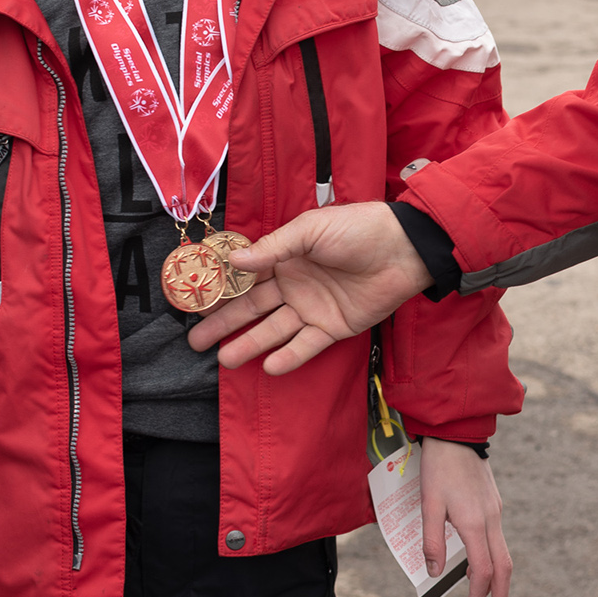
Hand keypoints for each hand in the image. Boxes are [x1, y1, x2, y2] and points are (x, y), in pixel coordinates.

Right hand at [186, 201, 430, 374]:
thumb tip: (234, 262)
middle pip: (252, 308)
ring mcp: (312, 308)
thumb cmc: (357, 229)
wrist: (402, 249)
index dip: (222, 291)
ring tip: (224, 360)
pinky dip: (289, 357)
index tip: (194, 304)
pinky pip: (306, 345)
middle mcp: (294, 284)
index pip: (246, 278)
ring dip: (250, 345)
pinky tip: (268, 367)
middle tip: (196, 342)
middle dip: (224, 324)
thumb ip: (273, 248)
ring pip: (274, 330)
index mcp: (285, 257)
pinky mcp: (333, 327)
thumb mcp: (310, 229)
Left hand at [420, 437, 510, 596]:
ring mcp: (495, 510)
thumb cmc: (438, 467)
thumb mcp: (428, 504)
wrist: (456, 434)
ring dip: (498, 577)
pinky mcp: (493, 502)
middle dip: (501, 595)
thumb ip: (432, 540)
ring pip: (503, 552)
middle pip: (504, 567)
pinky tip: (478, 559)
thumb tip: (436, 572)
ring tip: (488, 594)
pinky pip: (497, 537)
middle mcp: (491, 519)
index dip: (477, 594)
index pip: (482, 570)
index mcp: (474, 523)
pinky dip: (493, 556)